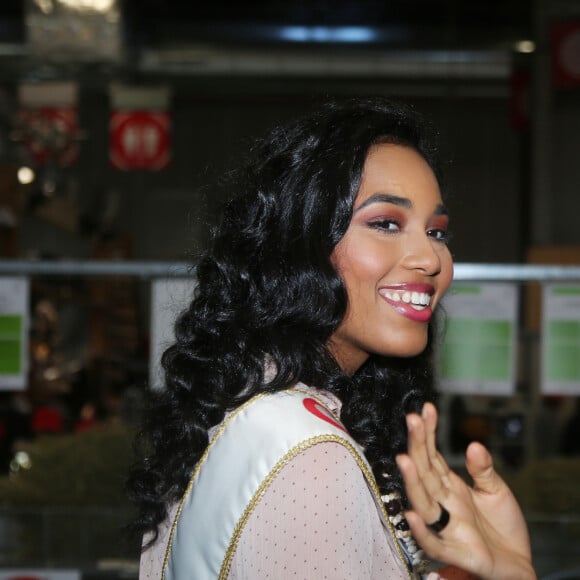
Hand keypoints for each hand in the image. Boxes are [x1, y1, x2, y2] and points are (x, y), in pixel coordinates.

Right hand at [396, 403, 535, 579]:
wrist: (519, 566)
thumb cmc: (503, 529)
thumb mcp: (496, 491)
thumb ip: (484, 469)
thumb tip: (474, 444)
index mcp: (450, 486)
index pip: (433, 455)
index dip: (428, 433)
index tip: (425, 409)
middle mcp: (444, 503)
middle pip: (425, 471)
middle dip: (417, 445)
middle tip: (411, 419)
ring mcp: (447, 526)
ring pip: (423, 502)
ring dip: (412, 482)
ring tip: (404, 459)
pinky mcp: (456, 553)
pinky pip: (434, 544)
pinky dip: (422, 532)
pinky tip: (414, 516)